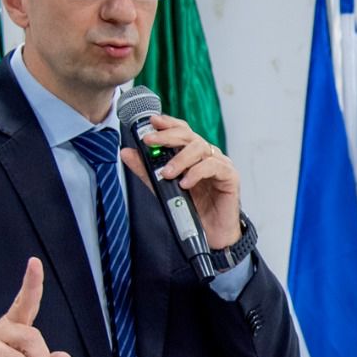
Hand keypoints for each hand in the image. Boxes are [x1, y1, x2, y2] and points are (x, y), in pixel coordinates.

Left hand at [121, 113, 243, 247]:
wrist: (212, 234)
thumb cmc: (193, 208)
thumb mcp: (163, 187)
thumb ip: (146, 170)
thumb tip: (126, 153)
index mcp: (193, 154)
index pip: (181, 131)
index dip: (168, 123)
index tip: (152, 121)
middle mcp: (207, 155)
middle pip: (189, 135)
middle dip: (167, 136)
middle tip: (150, 141)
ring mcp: (220, 164)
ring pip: (200, 148)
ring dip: (180, 159)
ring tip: (167, 173)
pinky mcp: (230, 176)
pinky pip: (213, 166)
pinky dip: (196, 173)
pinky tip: (185, 183)